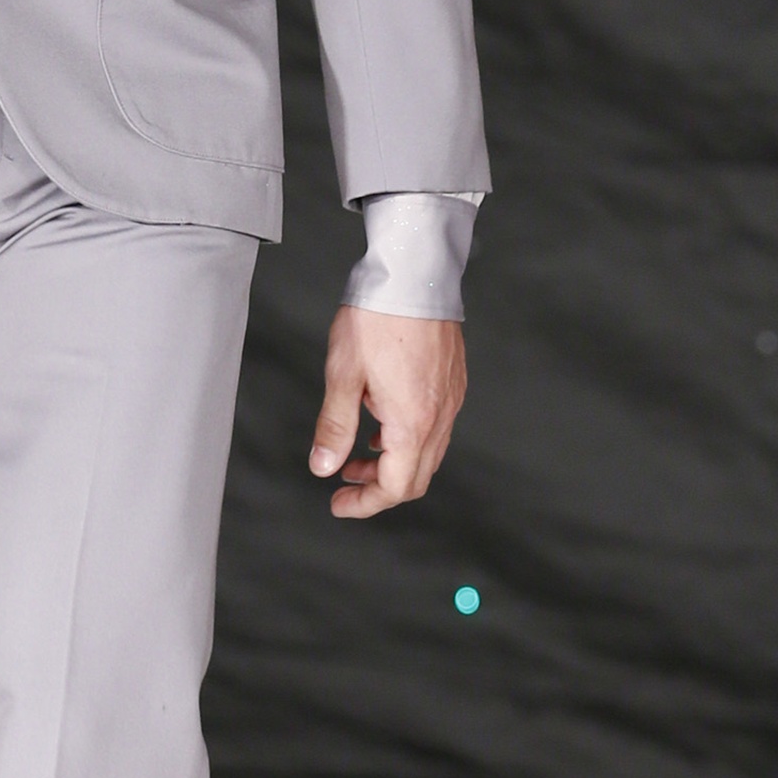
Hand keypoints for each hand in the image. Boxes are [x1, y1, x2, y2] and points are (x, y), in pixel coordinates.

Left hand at [309, 307, 466, 518]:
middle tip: (345, 483)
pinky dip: (408, 438)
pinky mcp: (453, 382)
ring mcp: (451, 399)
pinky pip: (435, 426)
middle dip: (378, 487)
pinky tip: (381, 421)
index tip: (340, 504)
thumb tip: (324, 466)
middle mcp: (440, 416)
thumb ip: (334, 426)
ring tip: (359, 452)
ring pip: (427, 453)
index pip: (395, 487)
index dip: (365, 503)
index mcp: (413, 422)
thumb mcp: (343, 375)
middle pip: (416, 478)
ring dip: (393, 462)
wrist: (414, 273)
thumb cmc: (378, 317)